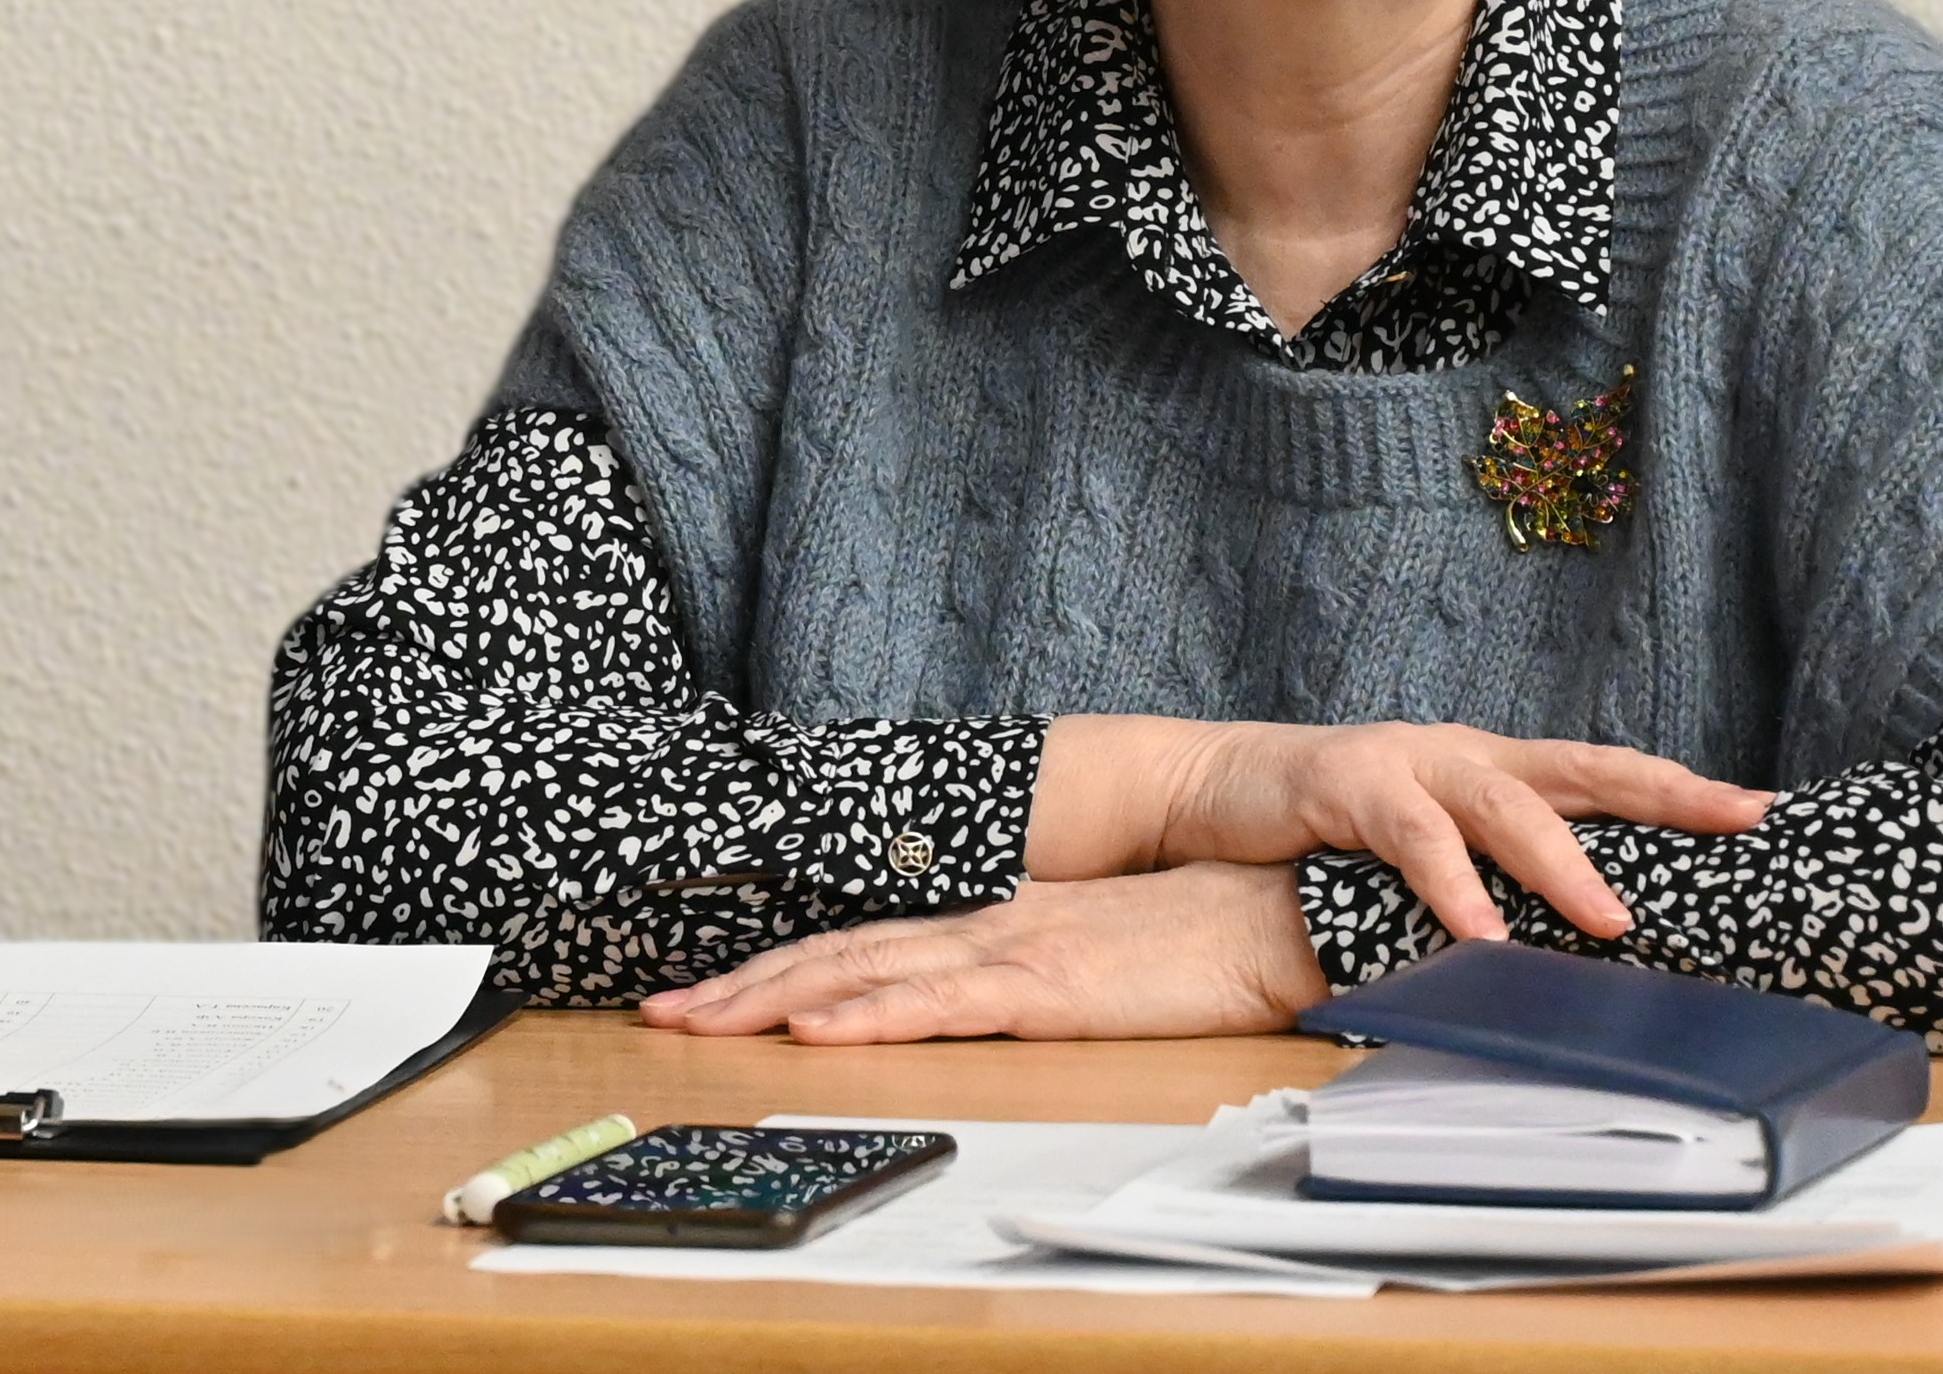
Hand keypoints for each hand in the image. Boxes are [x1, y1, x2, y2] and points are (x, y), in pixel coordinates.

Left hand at [643, 862, 1324, 1042]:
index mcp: (991, 921)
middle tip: (664, 1012)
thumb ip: (1034, 972)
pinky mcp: (1044, 988)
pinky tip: (817, 1030)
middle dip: (743, 987)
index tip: (715, 992)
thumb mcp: (1096, 957)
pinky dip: (867, 1016)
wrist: (1279, 912)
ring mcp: (1008, 953)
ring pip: (863, 975)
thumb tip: (979, 996)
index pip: (861, 944)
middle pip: (837, 955)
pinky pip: (938, 1004)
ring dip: (774, 1000)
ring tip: (701, 1021)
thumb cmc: (1200, 938)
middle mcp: (983, 927)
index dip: (782, 968)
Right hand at [1036, 714, 1769, 941]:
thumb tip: (1590, 936)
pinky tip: (1478, 932)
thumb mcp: (1429, 842)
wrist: (1216, 785)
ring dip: (1561, 864)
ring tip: (1609, 920)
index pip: (1601, 770)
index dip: (1678, 788)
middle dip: (1660, 794)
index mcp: (1492, 765)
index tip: (1761, 809)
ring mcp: (1407, 761)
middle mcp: (1463, 752)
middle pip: (1577, 767)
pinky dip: (1451, 885)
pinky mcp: (1347, 784)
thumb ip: (1494, 869)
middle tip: (1732, 821)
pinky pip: (1412, 837)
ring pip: (1503, 805)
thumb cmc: (1335, 825)